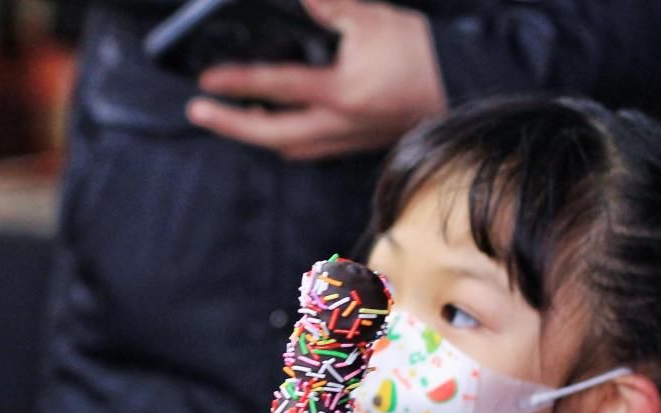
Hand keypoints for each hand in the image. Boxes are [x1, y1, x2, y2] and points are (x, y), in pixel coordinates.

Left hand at [185, 0, 447, 159]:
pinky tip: (275, 126)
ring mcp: (346, 139)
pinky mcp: (355, 144)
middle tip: (199, 111)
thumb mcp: (372, 18)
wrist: (461, 85)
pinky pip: (309, 150)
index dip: (238, 83)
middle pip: (271, 135)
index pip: (278, 87)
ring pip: (288, 147)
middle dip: (231, 125)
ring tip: (230, 117)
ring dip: (256, 135)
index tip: (206, 81)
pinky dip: (285, 140)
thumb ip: (329, 7)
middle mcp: (339, 124)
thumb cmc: (420, 53)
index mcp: (342, 92)